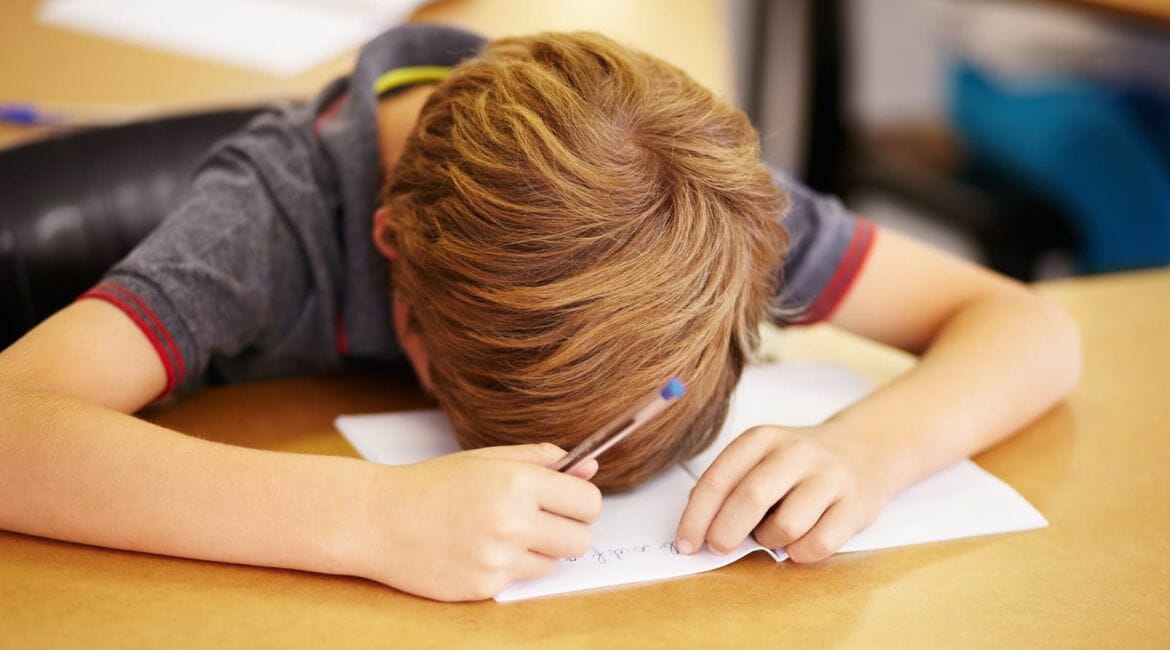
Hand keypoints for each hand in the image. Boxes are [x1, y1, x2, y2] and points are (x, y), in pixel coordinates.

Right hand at [352, 443, 601, 601]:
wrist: (379, 519)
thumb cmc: (435, 484)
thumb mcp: (489, 459)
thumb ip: (543, 460)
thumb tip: (591, 466)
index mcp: (518, 481)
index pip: (589, 502)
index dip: (582, 501)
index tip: (569, 501)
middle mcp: (512, 521)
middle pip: (581, 539)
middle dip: (568, 529)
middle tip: (542, 520)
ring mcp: (498, 558)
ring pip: (554, 562)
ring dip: (539, 550)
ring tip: (502, 533)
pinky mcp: (484, 586)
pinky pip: (521, 579)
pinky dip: (509, 567)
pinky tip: (479, 549)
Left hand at [674, 425, 889, 562]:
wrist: (864, 449)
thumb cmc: (798, 465)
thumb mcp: (760, 457)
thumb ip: (730, 485)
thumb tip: (695, 526)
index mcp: (762, 439)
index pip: (719, 479)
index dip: (696, 517)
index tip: (685, 544)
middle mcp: (796, 452)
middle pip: (750, 498)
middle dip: (725, 532)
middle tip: (718, 547)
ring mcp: (829, 477)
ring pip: (786, 525)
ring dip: (769, 540)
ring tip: (772, 533)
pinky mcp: (855, 504)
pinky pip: (818, 544)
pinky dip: (800, 553)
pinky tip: (799, 542)